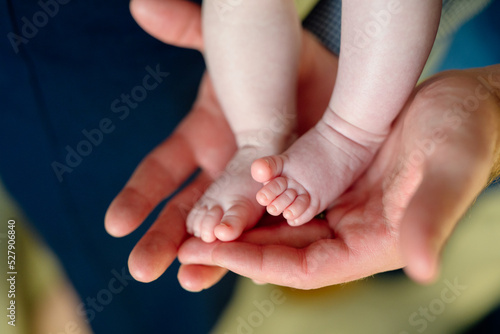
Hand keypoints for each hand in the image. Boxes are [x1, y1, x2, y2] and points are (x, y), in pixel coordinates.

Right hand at [105, 0, 336, 289]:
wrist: (335, 83)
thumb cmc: (279, 64)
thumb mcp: (230, 52)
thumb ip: (187, 32)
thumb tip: (142, 5)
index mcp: (200, 140)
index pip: (160, 172)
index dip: (139, 196)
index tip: (116, 223)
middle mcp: (220, 171)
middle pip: (185, 210)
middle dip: (163, 237)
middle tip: (141, 268)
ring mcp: (252, 190)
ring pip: (222, 227)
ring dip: (204, 254)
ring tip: (187, 278)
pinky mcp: (286, 199)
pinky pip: (267, 226)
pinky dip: (253, 246)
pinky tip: (244, 268)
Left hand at [179, 66, 499, 287]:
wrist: (468, 103)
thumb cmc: (471, 135)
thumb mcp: (453, 171)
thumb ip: (432, 218)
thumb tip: (422, 269)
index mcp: (374, 242)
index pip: (305, 268)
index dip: (258, 265)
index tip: (214, 256)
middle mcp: (351, 229)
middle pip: (282, 250)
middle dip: (235, 250)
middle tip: (186, 244)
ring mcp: (340, 203)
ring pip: (279, 222)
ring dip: (241, 222)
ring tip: (198, 219)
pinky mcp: (333, 176)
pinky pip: (288, 190)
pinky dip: (260, 191)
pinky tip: (233, 184)